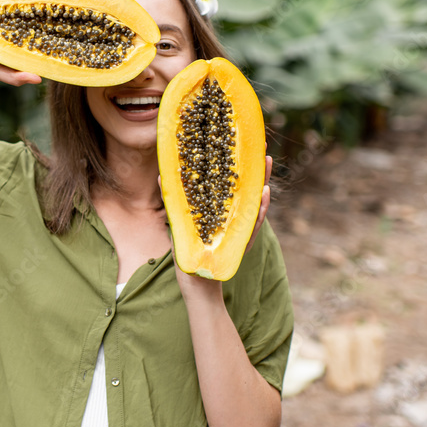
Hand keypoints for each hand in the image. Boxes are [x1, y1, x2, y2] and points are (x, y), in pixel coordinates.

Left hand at [169, 147, 271, 288]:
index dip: (233, 162)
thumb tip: (161, 177)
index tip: (238, 140)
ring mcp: (238, 229)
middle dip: (253, 167)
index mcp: (218, 210)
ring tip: (265, 162)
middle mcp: (231, 217)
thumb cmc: (187, 255)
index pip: (228, 181)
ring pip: (253, 202)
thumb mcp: (178, 224)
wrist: (196, 285)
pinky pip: (253, 225)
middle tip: (260, 145)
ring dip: (261, 182)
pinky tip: (263, 194)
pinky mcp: (240, 242)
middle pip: (245, 187)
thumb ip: (174, 202)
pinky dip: (259, 210)